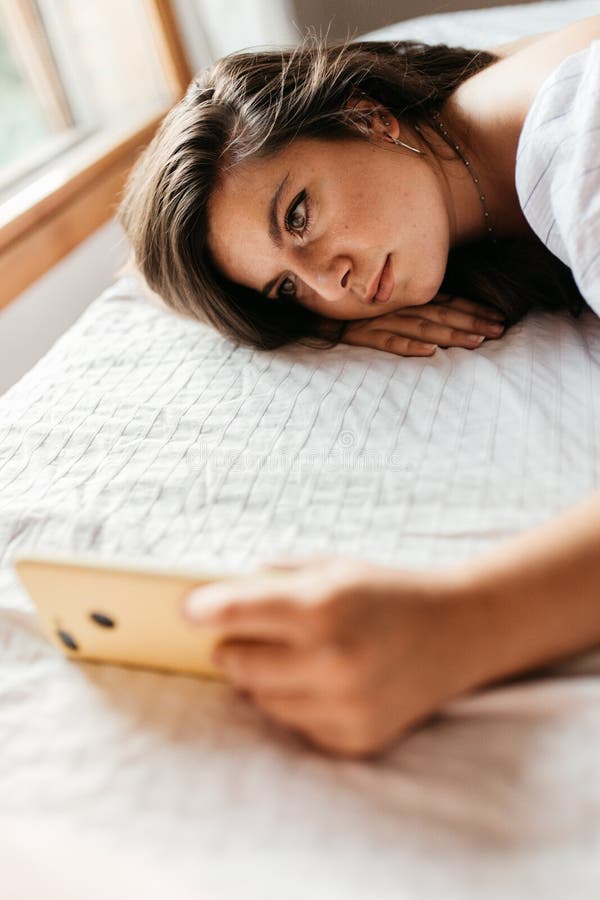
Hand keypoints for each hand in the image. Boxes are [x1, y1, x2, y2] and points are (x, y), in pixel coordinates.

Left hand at [182, 556, 475, 758]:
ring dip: (260, 679)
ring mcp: (346, 704)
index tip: (186, 611)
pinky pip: (295, 724)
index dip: (205, 610)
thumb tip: (213, 597)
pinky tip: (321, 682)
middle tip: (233, 637)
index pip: (239, 612)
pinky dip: (295, 703)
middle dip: (229, 648)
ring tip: (288, 657)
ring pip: (262, 700)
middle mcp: (335, 659)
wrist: (457, 632)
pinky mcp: (356, 738)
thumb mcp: (331, 568)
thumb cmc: (385, 592)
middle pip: (239, 664)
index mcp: (326, 605)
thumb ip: (272, 579)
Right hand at [340, 293, 505, 356]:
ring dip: (449, 335)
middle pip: (441, 315)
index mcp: (406, 299)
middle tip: (499, 331)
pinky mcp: (361, 336)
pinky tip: (428, 354)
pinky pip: (387, 342)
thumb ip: (415, 308)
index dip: (474, 310)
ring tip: (476, 342)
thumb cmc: (353, 309)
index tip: (500, 318)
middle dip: (472, 322)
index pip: (447, 303)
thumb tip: (449, 318)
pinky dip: (407, 347)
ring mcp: (380, 321)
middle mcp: (397, 307)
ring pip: (421, 328)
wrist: (312, 311)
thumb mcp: (387, 303)